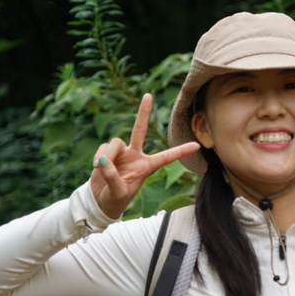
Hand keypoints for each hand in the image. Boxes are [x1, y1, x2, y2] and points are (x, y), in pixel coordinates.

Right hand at [90, 94, 199, 218]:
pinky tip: (97, 166)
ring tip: (101, 167)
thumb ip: (112, 177)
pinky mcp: (109, 152)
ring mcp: (122, 152)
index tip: (197, 145)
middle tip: (149, 95)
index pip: (166, 157)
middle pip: (140, 130)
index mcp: (147, 167)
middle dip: (143, 113)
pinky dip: (99, 157)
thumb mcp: (117, 193)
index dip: (180, 151)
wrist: (100, 200)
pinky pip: (104, 148)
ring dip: (108, 155)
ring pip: (115, 143)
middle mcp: (136, 156)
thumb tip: (103, 161)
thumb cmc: (115, 199)